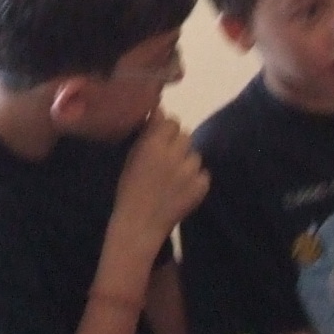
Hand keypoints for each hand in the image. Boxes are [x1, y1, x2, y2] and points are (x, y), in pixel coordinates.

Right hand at [112, 112, 208, 242]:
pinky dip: (195, 180)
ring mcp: (189, 172)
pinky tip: (182, 190)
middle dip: (177, 144)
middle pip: (185, 135)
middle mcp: (173, 155)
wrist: (140, 224)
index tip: (161, 140)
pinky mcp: (201, 187)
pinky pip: (203, 174)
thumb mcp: (132, 158)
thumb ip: (147, 132)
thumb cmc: (129, 190)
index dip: (167, 130)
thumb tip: (159, 109)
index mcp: (152, 146)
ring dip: (187, 162)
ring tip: (174, 178)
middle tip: (167, 161)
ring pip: (195, 155)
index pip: (171, 122)